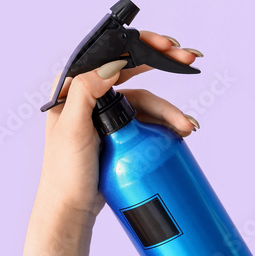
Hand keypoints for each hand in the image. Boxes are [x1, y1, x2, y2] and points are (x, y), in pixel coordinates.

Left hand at [33, 32, 200, 225]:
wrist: (72, 210)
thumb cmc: (65, 173)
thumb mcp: (72, 130)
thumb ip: (86, 92)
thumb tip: (113, 64)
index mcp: (73, 86)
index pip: (111, 55)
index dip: (141, 45)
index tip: (168, 46)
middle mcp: (90, 95)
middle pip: (133, 71)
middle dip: (164, 64)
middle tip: (189, 60)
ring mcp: (107, 114)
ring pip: (146, 100)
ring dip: (170, 109)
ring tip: (187, 127)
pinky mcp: (121, 133)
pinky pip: (149, 119)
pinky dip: (167, 122)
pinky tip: (181, 131)